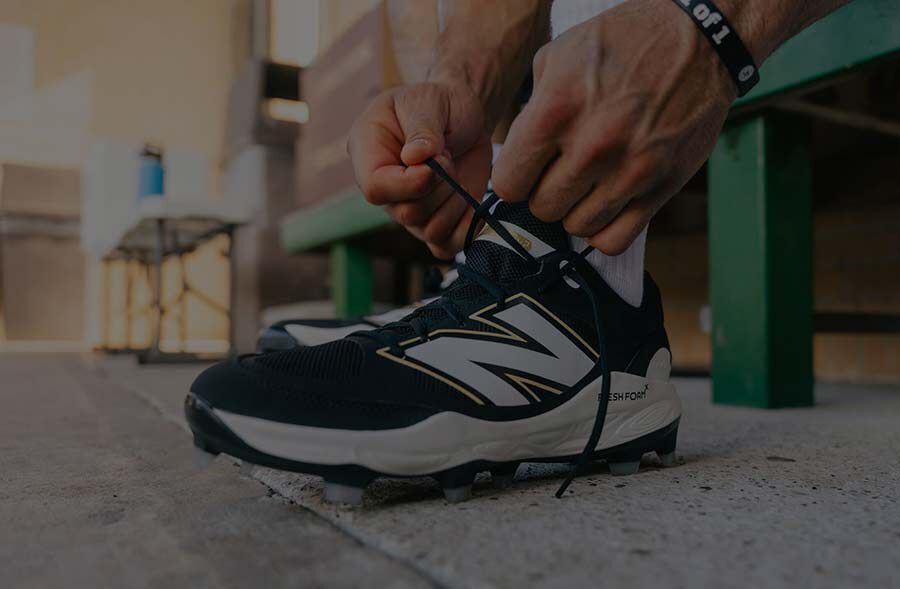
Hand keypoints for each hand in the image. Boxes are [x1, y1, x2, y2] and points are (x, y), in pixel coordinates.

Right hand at [348, 81, 492, 258]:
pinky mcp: (434, 222)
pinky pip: (446, 246)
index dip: (408, 184)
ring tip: (456, 172)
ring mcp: (409, 209)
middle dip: (440, 187)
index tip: (436, 164)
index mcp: (368, 153)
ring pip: (430, 231)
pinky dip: (465, 227)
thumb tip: (414, 158)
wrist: (463, 116)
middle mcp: (385, 188)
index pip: (375, 188)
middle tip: (448, 156)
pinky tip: (469, 200)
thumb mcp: (428, 100)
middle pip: (407, 213)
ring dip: (454, 203)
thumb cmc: (438, 101)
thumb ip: (422, 127)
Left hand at [491, 0, 736, 254]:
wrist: (699, 42)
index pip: (509, 183)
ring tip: (587, 184)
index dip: (514, 178)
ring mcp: (630, 170)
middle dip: (545, 193)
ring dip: (576, 210)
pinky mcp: (661, 187)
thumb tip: (516, 154)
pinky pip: (615, 239)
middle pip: (542, 209)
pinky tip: (606, 203)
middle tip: (560, 172)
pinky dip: (605, 229)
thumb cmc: (625, 43)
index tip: (527, 169)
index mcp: (557, 109)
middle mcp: (593, 145)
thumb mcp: (560, 54)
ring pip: (577, 227)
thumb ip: (530, 109)